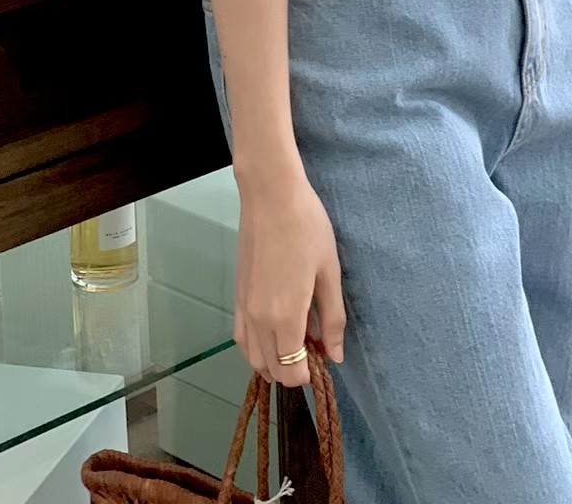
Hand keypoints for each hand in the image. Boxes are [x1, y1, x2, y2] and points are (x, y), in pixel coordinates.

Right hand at [234, 167, 345, 388]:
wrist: (271, 196)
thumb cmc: (307, 229)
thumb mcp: (329, 273)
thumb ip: (332, 319)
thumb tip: (334, 356)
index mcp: (284, 318)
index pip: (292, 371)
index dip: (310, 375)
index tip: (325, 359)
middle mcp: (258, 321)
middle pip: (272, 369)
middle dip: (294, 371)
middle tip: (316, 348)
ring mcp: (243, 309)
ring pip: (253, 358)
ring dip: (274, 362)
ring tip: (297, 342)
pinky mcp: (236, 296)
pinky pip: (242, 338)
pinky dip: (256, 348)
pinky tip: (274, 334)